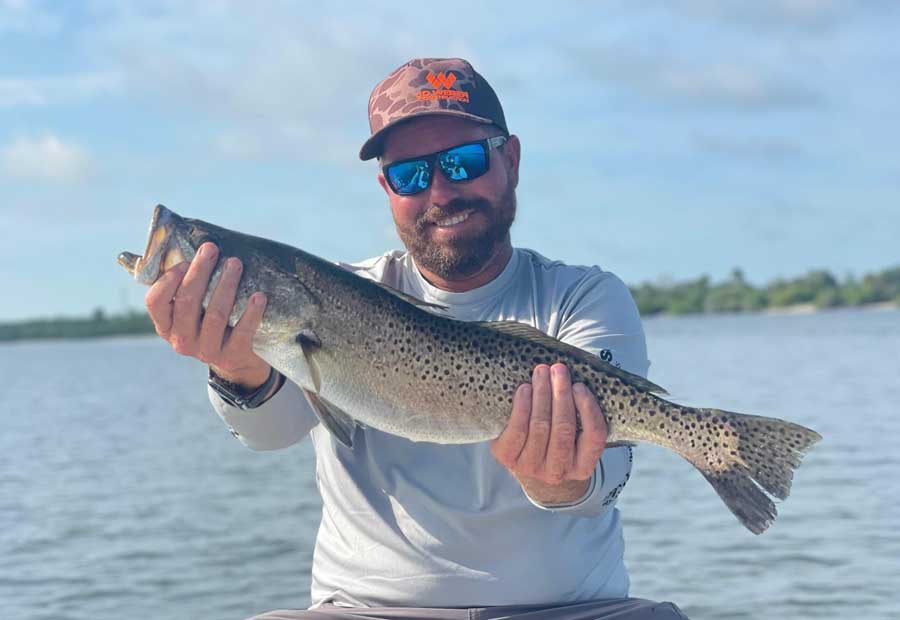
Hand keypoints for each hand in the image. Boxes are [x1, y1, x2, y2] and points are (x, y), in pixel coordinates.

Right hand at [144, 241, 270, 387]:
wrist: (238, 360)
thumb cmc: (212, 322)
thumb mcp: (194, 309)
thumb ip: (187, 285)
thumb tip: (192, 242)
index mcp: (166, 326)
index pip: (154, 302)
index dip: (168, 280)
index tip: (185, 261)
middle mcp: (181, 340)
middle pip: (186, 303)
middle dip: (199, 272)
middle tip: (212, 249)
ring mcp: (206, 351)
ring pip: (215, 315)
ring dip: (226, 286)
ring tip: (235, 264)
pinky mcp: (232, 356)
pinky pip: (242, 332)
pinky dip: (251, 313)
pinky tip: (259, 296)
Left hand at [491, 363, 607, 504]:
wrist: (523, 457)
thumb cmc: (554, 435)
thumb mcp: (573, 431)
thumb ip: (579, 412)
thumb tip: (575, 379)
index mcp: (582, 466)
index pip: (594, 438)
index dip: (588, 410)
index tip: (580, 386)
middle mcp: (558, 471)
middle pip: (563, 429)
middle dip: (561, 394)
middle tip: (558, 369)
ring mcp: (531, 467)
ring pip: (540, 427)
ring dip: (542, 395)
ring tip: (541, 372)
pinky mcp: (508, 459)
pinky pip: (516, 431)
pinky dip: (522, 407)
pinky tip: (525, 389)